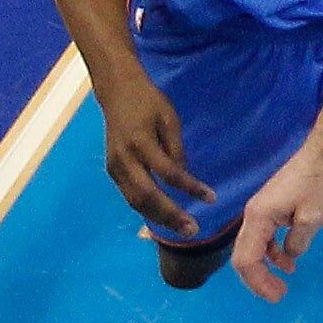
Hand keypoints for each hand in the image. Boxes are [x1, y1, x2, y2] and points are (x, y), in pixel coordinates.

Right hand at [98, 73, 209, 240]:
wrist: (117, 92)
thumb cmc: (148, 102)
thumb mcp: (169, 118)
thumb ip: (176, 148)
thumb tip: (183, 178)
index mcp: (141, 142)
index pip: (168, 172)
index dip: (190, 187)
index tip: (211, 198)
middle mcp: (124, 159)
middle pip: (147, 195)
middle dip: (171, 215)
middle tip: (193, 229)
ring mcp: (114, 167)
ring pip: (135, 201)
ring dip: (158, 219)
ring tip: (181, 229)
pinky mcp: (112, 171)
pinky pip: (130, 196)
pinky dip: (147, 210)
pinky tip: (164, 217)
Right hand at [231, 141, 322, 301]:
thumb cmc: (319, 184)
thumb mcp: (313, 218)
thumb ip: (297, 242)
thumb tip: (290, 255)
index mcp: (258, 217)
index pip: (247, 258)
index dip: (258, 282)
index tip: (278, 296)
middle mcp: (253, 215)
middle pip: (244, 255)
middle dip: (257, 279)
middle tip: (278, 296)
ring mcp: (260, 211)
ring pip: (253, 247)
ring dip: (264, 268)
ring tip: (282, 285)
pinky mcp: (271, 208)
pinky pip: (264, 237)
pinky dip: (272, 253)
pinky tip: (288, 263)